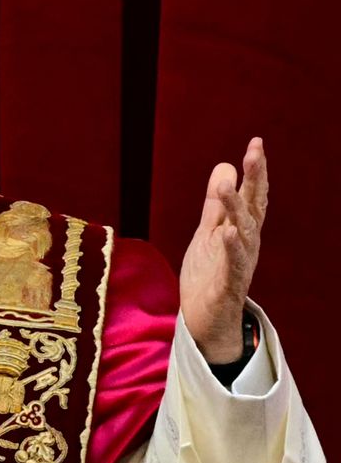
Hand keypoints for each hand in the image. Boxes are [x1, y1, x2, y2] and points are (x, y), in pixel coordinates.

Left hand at [180, 137, 268, 362]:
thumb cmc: (210, 274)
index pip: (251, 196)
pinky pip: (233, 264)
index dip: (254, 171)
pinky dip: (231, 248)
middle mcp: (245, 244)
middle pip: (253, 208)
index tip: (256, 143)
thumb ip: (215, 202)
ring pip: (243, 232)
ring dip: (236, 208)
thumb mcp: (208, 231)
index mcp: (240, 230)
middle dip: (255, 180)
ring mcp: (239, 264)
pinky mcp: (228, 284)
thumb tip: (224, 166)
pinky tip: (228, 232)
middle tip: (255, 151)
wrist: (205, 319)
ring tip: (227, 186)